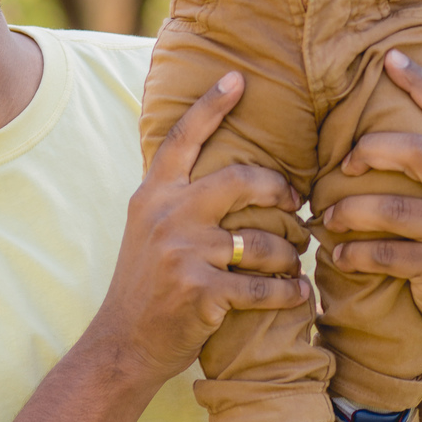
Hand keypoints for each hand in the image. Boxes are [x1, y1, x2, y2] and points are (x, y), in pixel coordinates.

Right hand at [90, 73, 307, 385]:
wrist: (122, 343)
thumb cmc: (146, 284)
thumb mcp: (147, 227)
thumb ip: (175, 195)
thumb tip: (219, 164)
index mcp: (153, 195)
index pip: (182, 138)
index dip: (210, 105)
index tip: (237, 78)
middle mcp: (167, 215)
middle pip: (242, 180)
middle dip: (280, 190)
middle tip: (296, 202)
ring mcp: (183, 253)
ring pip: (263, 241)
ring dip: (289, 252)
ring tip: (294, 260)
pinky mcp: (201, 292)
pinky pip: (263, 286)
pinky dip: (288, 291)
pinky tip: (298, 293)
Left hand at [322, 50, 421, 369]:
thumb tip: (401, 115)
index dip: (420, 83)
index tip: (388, 57)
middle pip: (415, 150)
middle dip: (369, 150)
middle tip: (344, 165)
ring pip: (391, 208)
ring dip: (349, 211)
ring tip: (326, 219)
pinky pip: (386, 253)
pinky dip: (354, 253)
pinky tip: (337, 255)